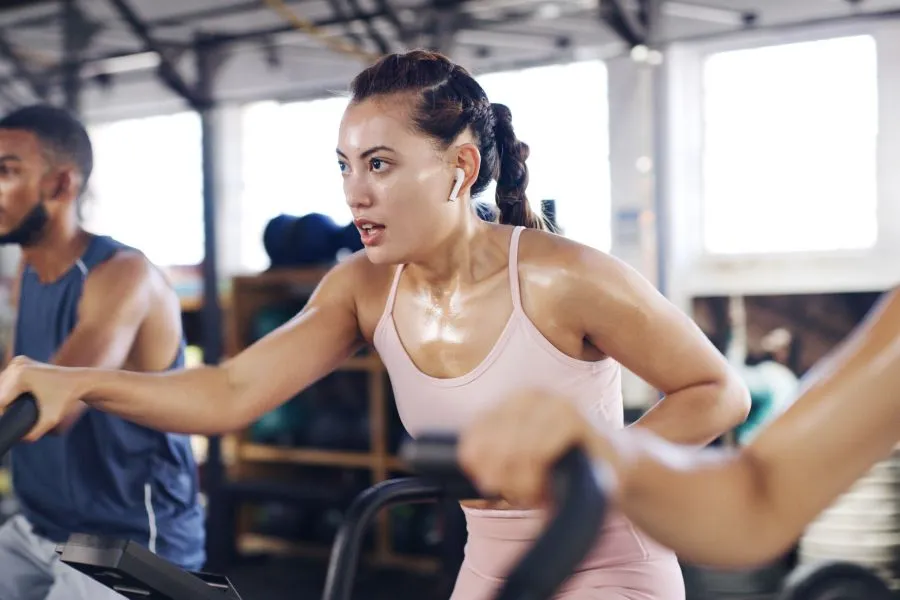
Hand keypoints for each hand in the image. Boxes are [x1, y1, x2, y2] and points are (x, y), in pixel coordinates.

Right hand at [0, 356, 81, 440]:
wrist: (80, 381)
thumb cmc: (67, 399)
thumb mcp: (51, 419)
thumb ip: (33, 433)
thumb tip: (18, 439)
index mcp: (21, 376)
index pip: (0, 401)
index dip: (3, 415)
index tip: (9, 423)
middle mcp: (17, 365)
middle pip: (0, 392)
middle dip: (4, 407)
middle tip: (11, 417)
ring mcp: (18, 362)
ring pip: (1, 385)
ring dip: (3, 398)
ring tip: (11, 410)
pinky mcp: (20, 361)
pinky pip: (6, 379)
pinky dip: (7, 389)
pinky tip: (12, 399)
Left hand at [458, 390, 615, 506]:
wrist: (617, 463)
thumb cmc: (564, 465)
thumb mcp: (525, 466)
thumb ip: (496, 464)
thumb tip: (469, 464)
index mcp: (513, 402)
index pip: (478, 427)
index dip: (474, 457)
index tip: (483, 482)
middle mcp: (531, 395)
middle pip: (494, 437)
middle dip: (497, 472)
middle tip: (509, 493)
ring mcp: (554, 403)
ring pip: (516, 444)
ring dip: (518, 478)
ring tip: (530, 493)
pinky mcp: (575, 418)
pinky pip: (540, 447)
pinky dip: (535, 471)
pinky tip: (541, 485)